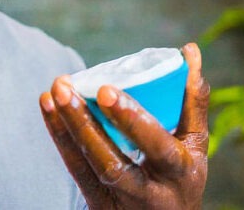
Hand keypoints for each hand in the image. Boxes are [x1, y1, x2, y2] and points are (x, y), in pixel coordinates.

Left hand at [40, 43, 209, 208]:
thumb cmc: (180, 174)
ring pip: (88, 166)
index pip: (157, 147)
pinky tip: (48, 106)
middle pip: (113, 163)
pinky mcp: (97, 204)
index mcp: (180, 172)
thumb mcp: (195, 144)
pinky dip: (60, 136)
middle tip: (64, 86)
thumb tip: (189, 49)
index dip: (131, 119)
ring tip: (52, 91)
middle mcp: (150, 193)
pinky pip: (75, 169)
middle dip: (86, 124)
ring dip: (66, 127)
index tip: (105, 89)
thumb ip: (193, 99)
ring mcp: (120, 202)